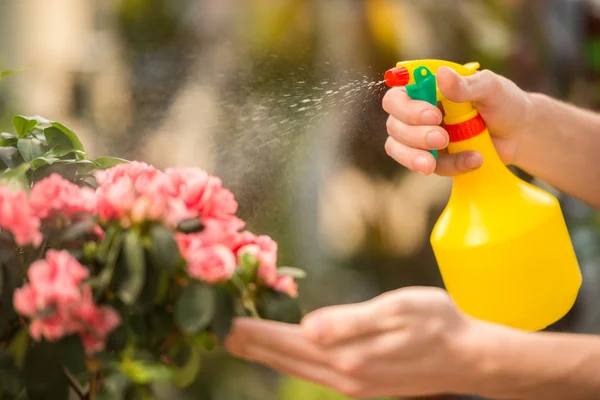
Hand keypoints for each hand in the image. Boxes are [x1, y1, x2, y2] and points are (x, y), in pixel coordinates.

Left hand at [225, 286, 485, 397]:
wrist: (469, 356)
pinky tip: (290, 353)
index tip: (230, 324)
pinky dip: (295, 360)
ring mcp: (355, 384)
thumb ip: (351, 321)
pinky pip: (317, 372)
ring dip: (271, 354)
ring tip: (247, 342)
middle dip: (256, 345)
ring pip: (301, 367)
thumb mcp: (398, 310)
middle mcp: (347, 375)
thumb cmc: (438, 323)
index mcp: (350, 354)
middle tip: (225, 334)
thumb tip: (308, 327)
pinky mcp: (364, 384)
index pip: (291, 342)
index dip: (259, 332)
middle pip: (289, 358)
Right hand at [382, 66, 536, 175]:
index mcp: (425, 89)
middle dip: (414, 135)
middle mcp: (417, 112)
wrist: (521, 133)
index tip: (433, 115)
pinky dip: (450, 166)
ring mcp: (422, 138)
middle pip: (394, 125)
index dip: (406, 108)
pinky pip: (428, 166)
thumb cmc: (504, 102)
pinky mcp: (434, 158)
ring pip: (399, 148)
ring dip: (415, 156)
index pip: (397, 97)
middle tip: (442, 138)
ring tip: (436, 161)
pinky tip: (473, 160)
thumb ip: (465, 84)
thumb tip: (441, 75)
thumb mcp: (490, 87)